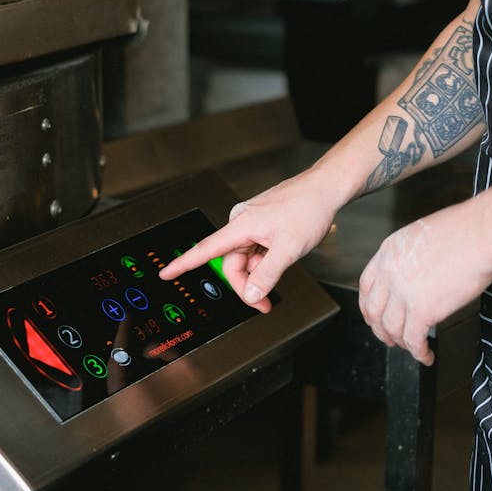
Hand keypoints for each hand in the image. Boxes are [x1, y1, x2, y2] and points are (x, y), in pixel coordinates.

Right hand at [158, 169, 340, 310]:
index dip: (184, 264)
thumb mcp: (288, 250)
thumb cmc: (308, 209)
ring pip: (245, 257)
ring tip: (283, 264)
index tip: (166, 274)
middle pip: (231, 262)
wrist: (325, 189)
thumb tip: (251, 296)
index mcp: (241, 225)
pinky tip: (281, 253)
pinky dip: (265, 258)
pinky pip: (255, 248)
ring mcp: (251, 222)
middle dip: (247, 283)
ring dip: (259, 270)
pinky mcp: (260, 222)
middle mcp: (241, 221)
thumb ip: (267, 276)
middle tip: (265, 301)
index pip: (205, 249)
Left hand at [358, 201, 491, 365]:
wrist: (481, 234)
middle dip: (379, 329)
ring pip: (391, 329)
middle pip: (373, 311)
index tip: (374, 315)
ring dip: (400, 342)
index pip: (366, 286)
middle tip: (389, 337)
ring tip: (411, 348)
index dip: (368, 305)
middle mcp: (389, 273)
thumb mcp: (421, 234)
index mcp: (387, 253)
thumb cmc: (464, 229)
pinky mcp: (422, 310)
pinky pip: (414, 340)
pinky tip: (426, 356)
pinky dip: (419, 352)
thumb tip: (416, 273)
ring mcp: (403, 293)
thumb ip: (410, 256)